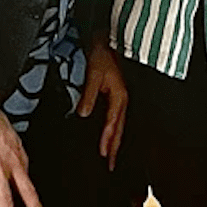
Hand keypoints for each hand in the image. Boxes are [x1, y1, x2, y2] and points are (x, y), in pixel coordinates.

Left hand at [77, 37, 128, 167]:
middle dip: (115, 148)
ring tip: (111, 158)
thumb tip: (84, 114)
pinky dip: (113, 131)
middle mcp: (122, 100)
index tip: (103, 154)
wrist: (108, 41)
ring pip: (119, 126)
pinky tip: (108, 138)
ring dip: (115, 142)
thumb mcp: (94, 74)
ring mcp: (120, 99)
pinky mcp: (116, 97)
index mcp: (120, 96)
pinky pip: (116, 119)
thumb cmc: (103, 55)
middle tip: (111, 166)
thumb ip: (90, 95)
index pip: (113, 123)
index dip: (108, 140)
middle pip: (120, 129)